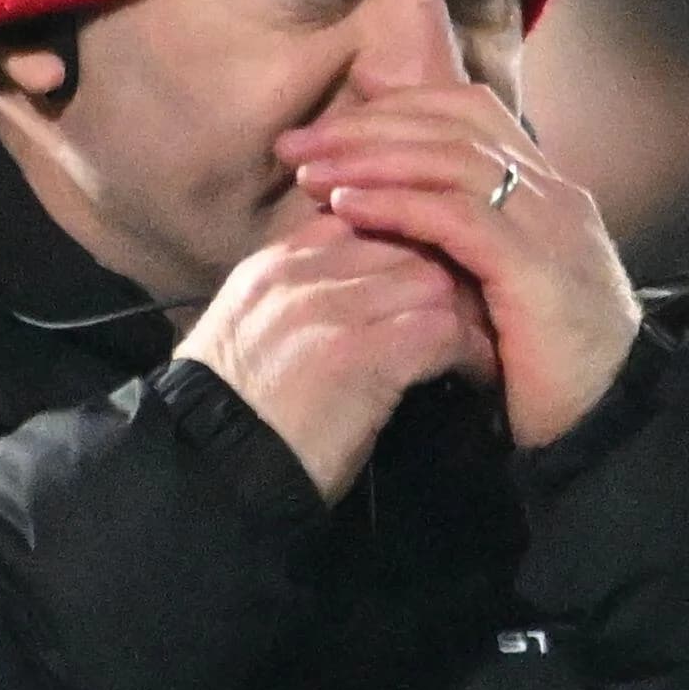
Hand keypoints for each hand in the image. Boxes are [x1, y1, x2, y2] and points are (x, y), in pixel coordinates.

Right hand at [179, 214, 499, 498]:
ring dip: (462, 313)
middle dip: (444, 275)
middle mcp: (301, 273)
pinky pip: (442, 329)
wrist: (213, 471)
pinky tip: (475, 374)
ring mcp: (332, 309)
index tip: (426, 283)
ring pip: (430, 278)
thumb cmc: (234, 419)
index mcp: (272, 265)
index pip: (359, 219)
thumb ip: (295, 301)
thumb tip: (356, 296)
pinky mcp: (364, 354)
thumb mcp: (248, 336)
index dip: (403, 248)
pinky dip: (469, 352)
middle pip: (403, 242)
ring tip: (476, 345)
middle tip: (472, 313)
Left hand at [275, 85, 640, 448]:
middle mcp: (554, 195)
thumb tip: (386, 216)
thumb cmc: (542, 370)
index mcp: (547, 192)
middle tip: (296, 142)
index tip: (330, 131)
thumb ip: (460, 246)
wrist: (605, 426)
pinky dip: (398, 205)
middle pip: (453, 126)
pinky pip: (458, 218)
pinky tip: (347, 207)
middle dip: (368, 127)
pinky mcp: (536, 270)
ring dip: (372, 159)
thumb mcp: (498, 291)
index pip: (468, 114)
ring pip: (453, 161)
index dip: (396, 110)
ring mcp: (550, 227)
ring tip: (308, 172)